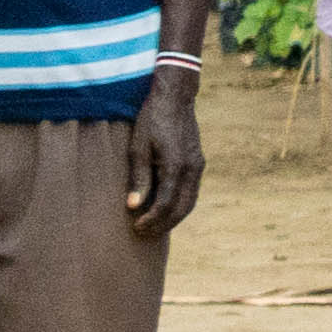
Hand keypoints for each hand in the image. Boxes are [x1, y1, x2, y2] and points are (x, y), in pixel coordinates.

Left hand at [132, 64, 205, 236]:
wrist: (175, 98)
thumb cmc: (151, 120)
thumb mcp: (138, 148)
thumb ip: (138, 178)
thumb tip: (134, 206)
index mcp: (176, 165)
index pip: (166, 203)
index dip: (151, 219)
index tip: (136, 226)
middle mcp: (192, 168)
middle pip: (182, 207)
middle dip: (164, 223)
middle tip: (144, 233)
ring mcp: (198, 165)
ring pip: (191, 201)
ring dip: (174, 217)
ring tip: (155, 225)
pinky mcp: (198, 161)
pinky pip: (192, 191)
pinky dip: (181, 204)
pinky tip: (166, 207)